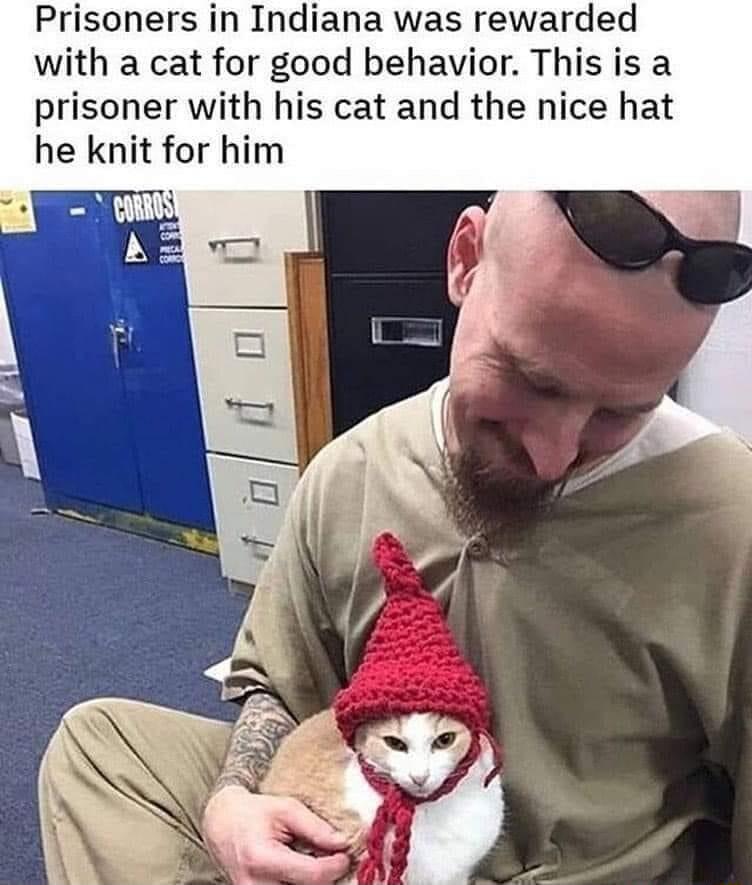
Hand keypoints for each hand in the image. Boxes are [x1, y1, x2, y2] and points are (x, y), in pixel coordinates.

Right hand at [202, 786, 351, 884]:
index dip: (334, 866)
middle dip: (325, 877)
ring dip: (313, 882)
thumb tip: (341, 843)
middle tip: (332, 859)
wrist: (222, 826)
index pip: (311, 875)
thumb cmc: (254, 814)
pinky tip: (302, 872)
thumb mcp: (286, 808)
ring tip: (315, 864)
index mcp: (262, 859)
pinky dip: (300, 884)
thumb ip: (314, 826)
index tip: (344, 854)